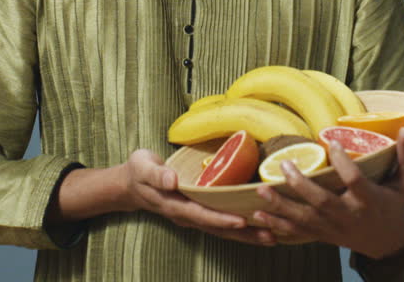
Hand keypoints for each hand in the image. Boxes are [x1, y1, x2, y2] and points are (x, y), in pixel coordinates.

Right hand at [121, 149, 276, 245]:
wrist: (131, 184)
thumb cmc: (139, 171)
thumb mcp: (143, 167)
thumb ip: (157, 174)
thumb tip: (171, 180)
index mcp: (175, 205)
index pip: (201, 215)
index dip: (220, 219)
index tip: (241, 220)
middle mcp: (187, 216)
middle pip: (218, 229)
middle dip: (244, 233)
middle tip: (270, 235)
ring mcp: (193, 217)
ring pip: (222, 230)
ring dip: (247, 235)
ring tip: (272, 237)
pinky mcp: (198, 213)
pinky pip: (221, 224)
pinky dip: (240, 229)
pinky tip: (257, 227)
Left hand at [251, 127, 403, 257]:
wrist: (387, 243)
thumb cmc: (393, 206)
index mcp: (369, 200)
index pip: (354, 180)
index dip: (343, 162)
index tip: (333, 144)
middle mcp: (349, 216)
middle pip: (322, 202)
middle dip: (301, 185)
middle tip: (284, 165)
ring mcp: (333, 228)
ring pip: (304, 219)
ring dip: (281, 206)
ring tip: (261, 190)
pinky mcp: (322, 236)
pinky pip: (297, 232)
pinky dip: (277, 224)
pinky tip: (258, 214)